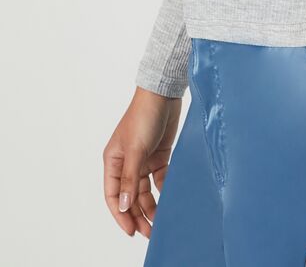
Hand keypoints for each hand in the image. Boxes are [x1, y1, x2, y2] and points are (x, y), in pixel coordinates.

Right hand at [102, 86, 182, 238]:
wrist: (164, 94)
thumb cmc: (143, 116)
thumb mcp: (135, 150)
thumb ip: (130, 179)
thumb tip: (123, 206)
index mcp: (113, 161)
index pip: (113, 195)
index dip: (121, 215)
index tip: (132, 230)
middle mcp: (126, 163)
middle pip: (130, 196)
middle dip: (138, 215)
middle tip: (149, 233)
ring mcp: (143, 160)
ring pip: (145, 191)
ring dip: (151, 206)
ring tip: (160, 222)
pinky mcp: (159, 155)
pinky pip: (159, 179)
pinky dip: (164, 189)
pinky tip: (171, 199)